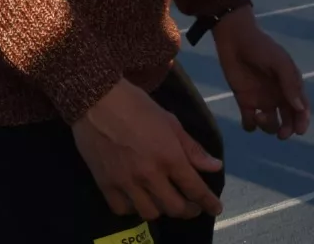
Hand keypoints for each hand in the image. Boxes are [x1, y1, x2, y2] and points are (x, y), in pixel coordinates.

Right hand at [72, 79, 223, 221]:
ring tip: (163, 200)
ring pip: (150, 213)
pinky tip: (137, 198)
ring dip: (161, 209)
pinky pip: (122, 209)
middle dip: (188, 210)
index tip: (216, 209)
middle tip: (191, 205)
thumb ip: (193, 148)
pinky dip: (133, 208)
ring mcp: (126, 182)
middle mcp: (150, 174)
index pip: (194, 188)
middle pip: (174, 207)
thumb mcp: (170, 122)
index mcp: (169, 156)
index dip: (208, 202)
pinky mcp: (105, 184)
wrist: (97, 100)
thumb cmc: (138, 106)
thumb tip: (215, 167)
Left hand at [213, 8, 309, 138]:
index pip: (301, 108)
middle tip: (281, 134)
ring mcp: (262, 100)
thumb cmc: (261, 48)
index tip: (299, 131)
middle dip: (287, 130)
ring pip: (270, 124)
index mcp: (290, 86)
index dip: (303, 121)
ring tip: (259, 116)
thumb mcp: (279, 62)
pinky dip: (250, 126)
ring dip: (267, 126)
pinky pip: (249, 122)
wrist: (235, 39)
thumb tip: (300, 108)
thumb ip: (290, 84)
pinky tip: (249, 118)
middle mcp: (278, 95)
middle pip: (288, 120)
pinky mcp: (245, 101)